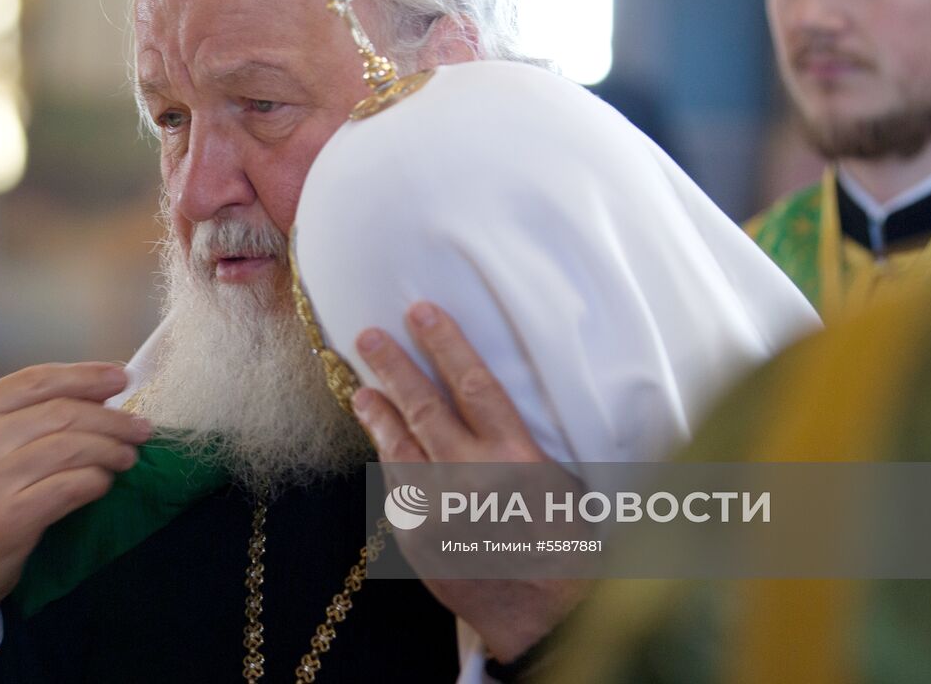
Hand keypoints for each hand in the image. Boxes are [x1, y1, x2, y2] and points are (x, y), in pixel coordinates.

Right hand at [0, 362, 151, 660]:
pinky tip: (104, 483)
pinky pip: (70, 488)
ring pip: (71, 448)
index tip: (121, 379)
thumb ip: (28, 416)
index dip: (85, 376)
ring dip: (111, 450)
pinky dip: (96, 482)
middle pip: (62, 413)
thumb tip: (100, 392)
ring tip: (128, 456)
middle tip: (140, 428)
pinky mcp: (8, 520)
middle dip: (111, 418)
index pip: (37, 381)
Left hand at [351, 302, 587, 662]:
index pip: (474, 385)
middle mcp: (472, 478)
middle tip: (369, 336)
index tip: (422, 312)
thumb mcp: (565, 482)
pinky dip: (389, 462)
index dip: (446, 344)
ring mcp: (438, 509)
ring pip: (399, 446)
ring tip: (362, 389)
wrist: (546, 617)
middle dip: (395, 366)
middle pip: (424, 407)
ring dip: (378, 413)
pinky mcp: (417, 538)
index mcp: (518, 457)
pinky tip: (382, 445)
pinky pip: (398, 489)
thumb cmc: (567, 545)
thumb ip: (527, 440)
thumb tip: (492, 397)